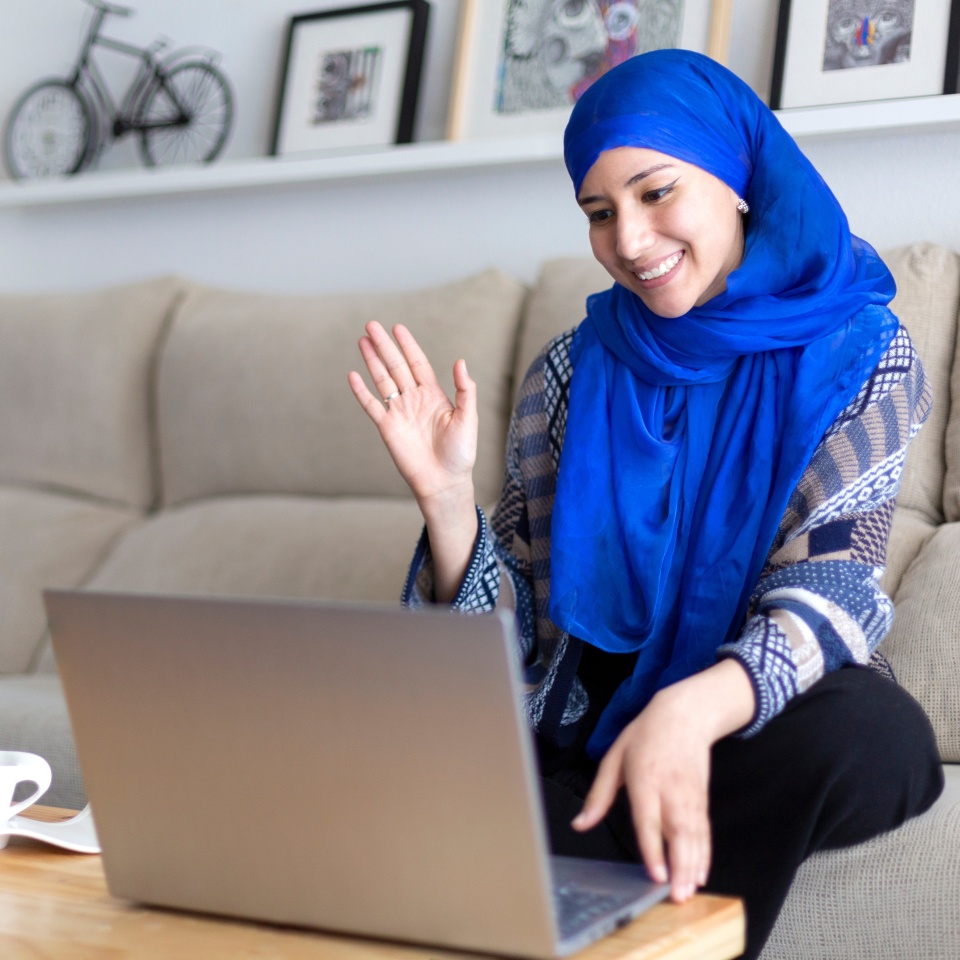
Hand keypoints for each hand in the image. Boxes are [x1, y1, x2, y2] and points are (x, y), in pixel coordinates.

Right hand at [348, 321, 477, 509]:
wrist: (444, 481)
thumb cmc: (460, 453)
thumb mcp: (468, 418)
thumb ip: (465, 390)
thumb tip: (460, 361)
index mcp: (434, 395)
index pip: (418, 363)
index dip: (408, 345)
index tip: (397, 327)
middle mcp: (414, 400)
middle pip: (396, 366)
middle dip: (384, 346)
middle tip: (371, 325)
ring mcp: (399, 413)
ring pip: (382, 381)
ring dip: (372, 361)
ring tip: (362, 341)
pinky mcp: (387, 428)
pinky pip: (371, 406)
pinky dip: (361, 391)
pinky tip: (353, 375)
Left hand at [572, 660, 754, 902]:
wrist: (685, 714)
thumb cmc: (646, 735)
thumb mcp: (614, 757)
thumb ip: (598, 795)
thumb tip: (579, 824)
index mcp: (645, 778)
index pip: (649, 819)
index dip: (653, 848)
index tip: (656, 875)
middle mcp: (670, 790)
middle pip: (678, 832)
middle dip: (680, 866)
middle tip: (677, 896)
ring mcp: (690, 795)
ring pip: (694, 836)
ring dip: (693, 867)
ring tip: (688, 893)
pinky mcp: (702, 799)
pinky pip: (704, 832)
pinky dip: (704, 854)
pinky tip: (701, 874)